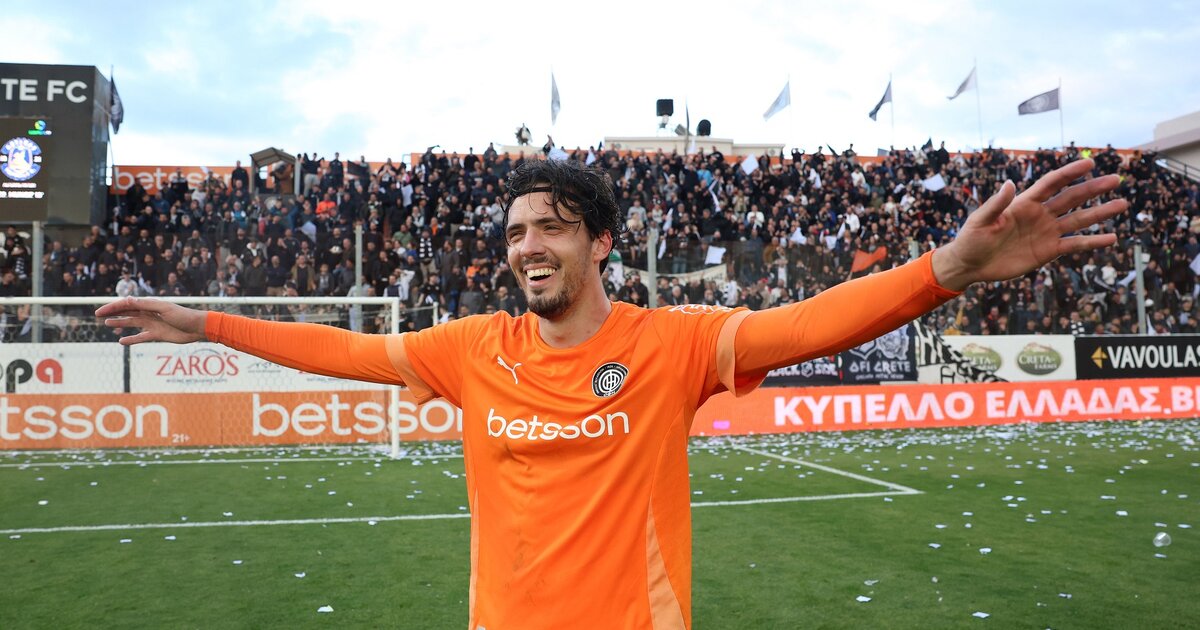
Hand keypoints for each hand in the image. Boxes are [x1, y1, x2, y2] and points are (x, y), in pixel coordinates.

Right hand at [94, 297, 207, 345]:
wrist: (197, 328)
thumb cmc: (183, 315)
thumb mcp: (164, 308)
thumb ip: (146, 305)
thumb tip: (128, 300)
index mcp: (150, 305)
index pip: (127, 304)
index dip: (113, 307)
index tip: (100, 312)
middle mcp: (149, 313)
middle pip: (127, 312)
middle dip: (113, 313)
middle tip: (98, 315)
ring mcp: (152, 324)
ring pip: (132, 323)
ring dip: (120, 323)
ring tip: (107, 324)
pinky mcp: (157, 335)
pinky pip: (141, 337)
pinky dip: (131, 339)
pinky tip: (122, 341)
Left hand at [932, 159, 1126, 290]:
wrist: (970, 264)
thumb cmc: (971, 239)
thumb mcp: (980, 221)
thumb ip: (996, 204)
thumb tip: (1009, 184)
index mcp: (1024, 203)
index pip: (1051, 183)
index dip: (1070, 173)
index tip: (1089, 163)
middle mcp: (1039, 214)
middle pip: (1071, 198)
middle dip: (1093, 188)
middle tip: (1116, 179)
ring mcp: (1046, 232)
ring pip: (1078, 220)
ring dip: (1100, 213)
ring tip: (1121, 205)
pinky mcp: (1048, 251)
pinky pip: (1074, 245)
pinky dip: (1092, 242)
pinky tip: (1111, 238)